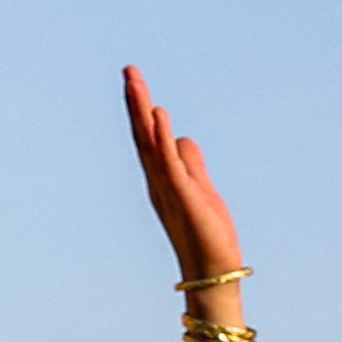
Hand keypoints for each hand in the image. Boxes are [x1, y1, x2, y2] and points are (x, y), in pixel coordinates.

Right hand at [122, 68, 248, 291]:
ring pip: (151, 143)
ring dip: (143, 111)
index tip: (134, 81)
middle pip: (143, 135)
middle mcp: (159, 181)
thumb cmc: (207, 234)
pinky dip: (163, 137)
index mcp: (163, 179)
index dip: (142, 109)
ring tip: (136, 82)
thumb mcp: (202, 189)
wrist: (213, 271)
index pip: (149, 137)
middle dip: (136, 101)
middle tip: (129, 70)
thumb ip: (191, 162)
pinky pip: (170, 162)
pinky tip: (160, 114)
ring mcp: (168, 188)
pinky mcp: (184, 196)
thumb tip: (180, 137)